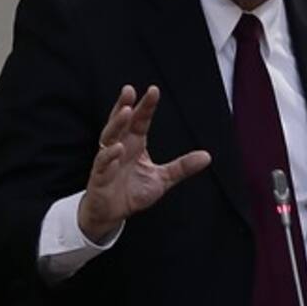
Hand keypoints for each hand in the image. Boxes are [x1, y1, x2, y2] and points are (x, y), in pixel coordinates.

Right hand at [78, 84, 210, 242]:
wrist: (112, 215)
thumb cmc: (133, 192)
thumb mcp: (162, 179)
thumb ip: (182, 167)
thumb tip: (207, 156)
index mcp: (134, 143)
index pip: (140, 120)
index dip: (146, 106)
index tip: (154, 90)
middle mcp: (120, 147)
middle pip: (120, 122)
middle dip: (123, 105)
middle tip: (129, 90)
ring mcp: (108, 161)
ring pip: (109, 137)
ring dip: (116, 124)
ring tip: (125, 111)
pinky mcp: (99, 177)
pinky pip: (102, 163)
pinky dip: (109, 156)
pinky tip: (117, 148)